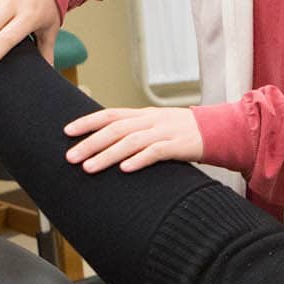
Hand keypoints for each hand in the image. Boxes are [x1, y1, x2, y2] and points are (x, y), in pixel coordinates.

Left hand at [64, 106, 203, 172]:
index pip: (109, 115)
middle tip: (70, 157)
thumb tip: (105, 142)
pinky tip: (125, 169)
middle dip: (90, 143)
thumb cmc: (182, 132)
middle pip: (114, 129)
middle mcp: (150, 121)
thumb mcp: (155, 126)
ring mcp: (164, 132)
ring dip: (107, 155)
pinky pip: (155, 152)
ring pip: (130, 141)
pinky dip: (139, 160)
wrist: (217, 130)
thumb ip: (133, 131)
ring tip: (89, 168)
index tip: (66, 131)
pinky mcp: (178, 145)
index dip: (87, 122)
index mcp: (142, 115)